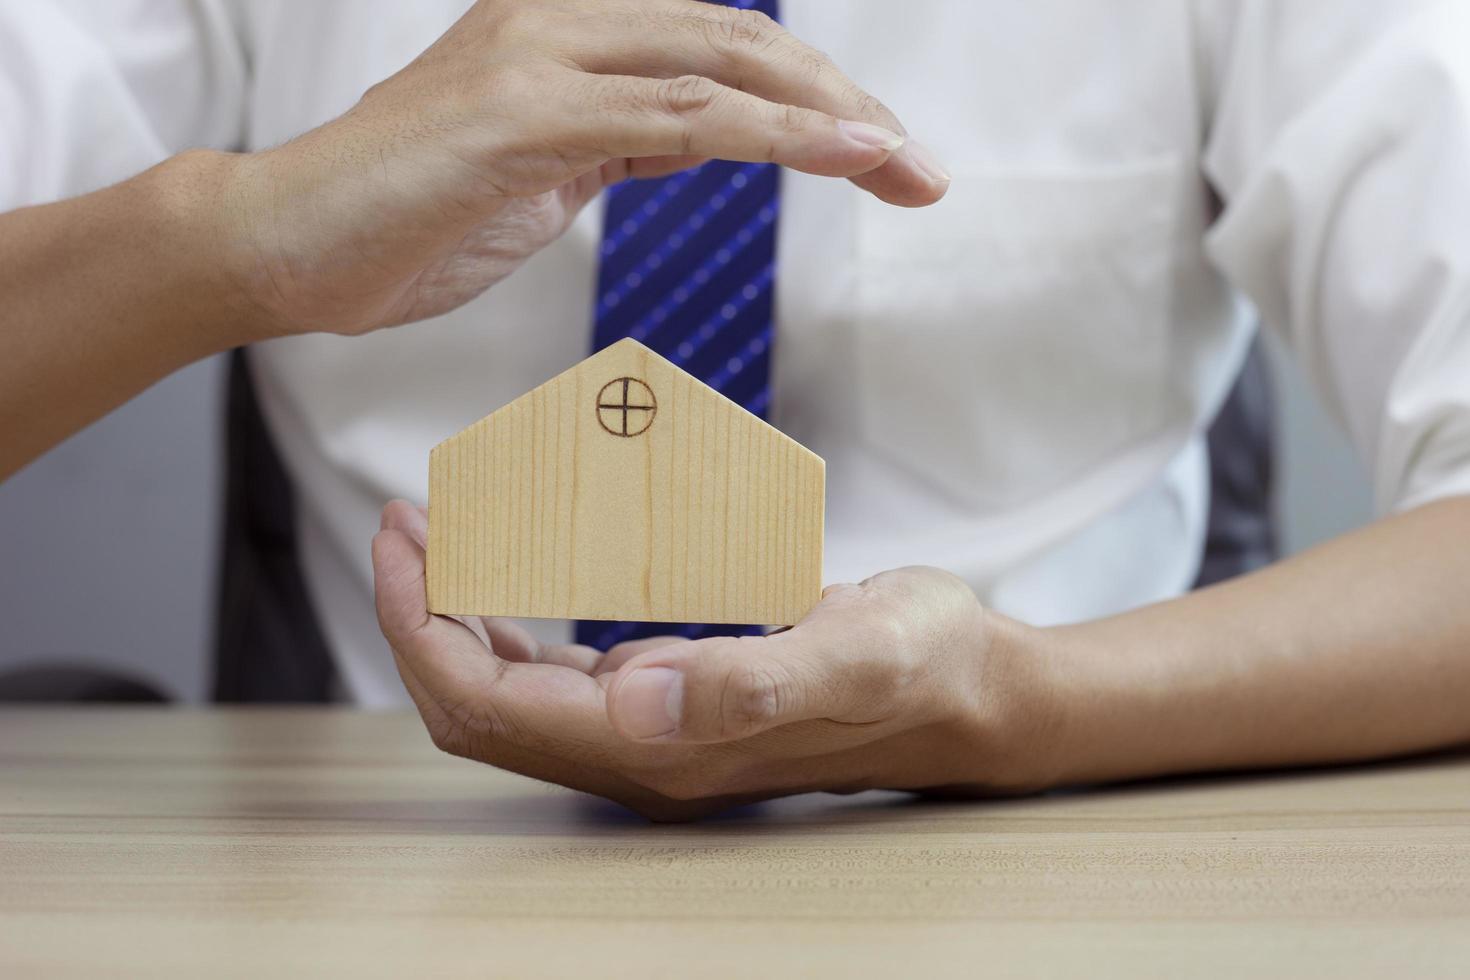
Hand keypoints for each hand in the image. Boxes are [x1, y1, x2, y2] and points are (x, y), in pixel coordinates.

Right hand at [215, 0, 947, 338]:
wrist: (283, 247)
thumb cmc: (398, 222)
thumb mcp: (537, 176)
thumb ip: (615, 140)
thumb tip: (693, 135)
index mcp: (565, 40)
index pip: (715, 47)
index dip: (807, 95)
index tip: (877, 155)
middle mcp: (558, 27)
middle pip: (738, 41)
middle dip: (843, 102)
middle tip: (918, 169)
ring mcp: (540, 62)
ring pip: (723, 66)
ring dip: (831, 117)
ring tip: (905, 168)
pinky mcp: (525, 118)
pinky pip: (682, 117)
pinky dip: (776, 134)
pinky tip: (845, 156)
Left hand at [373, 501, 1058, 820]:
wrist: (964, 686)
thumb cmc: (916, 664)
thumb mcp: (852, 656)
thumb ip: (747, 687)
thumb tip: (634, 700)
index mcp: (664, 749)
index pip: (493, 705)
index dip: (425, 629)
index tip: (405, 539)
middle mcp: (642, 752)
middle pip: (481, 705)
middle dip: (421, 617)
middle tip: (405, 522)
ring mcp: (651, 732)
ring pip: (510, 692)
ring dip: (458, 619)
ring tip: (439, 536)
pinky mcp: (668, 702)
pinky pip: (556, 674)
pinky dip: (512, 621)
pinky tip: (514, 569)